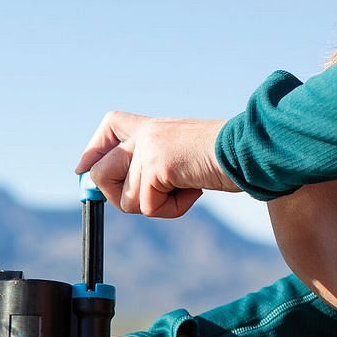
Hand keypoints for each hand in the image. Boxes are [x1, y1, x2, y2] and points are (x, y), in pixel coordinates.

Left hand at [75, 111, 237, 217]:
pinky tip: (193, 190)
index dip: (92, 151)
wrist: (254, 151)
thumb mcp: (185, 158)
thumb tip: (122, 187)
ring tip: (184, 187)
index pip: (111, 126)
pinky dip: (172, 210)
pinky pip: (147, 207)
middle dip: (118, 198)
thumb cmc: (229, 160)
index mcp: (154, 128)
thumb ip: (155, 167)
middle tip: (154, 197)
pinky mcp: (157, 166)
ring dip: (154, 207)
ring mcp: (150, 149)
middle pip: (99, 174)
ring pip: (124, 200)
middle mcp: (147, 134)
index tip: (82, 169)